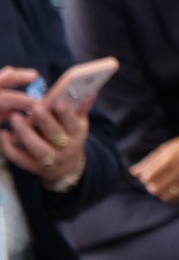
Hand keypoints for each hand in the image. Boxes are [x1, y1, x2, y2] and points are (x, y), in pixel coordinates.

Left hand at [0, 67, 87, 190]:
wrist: (67, 169)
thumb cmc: (71, 140)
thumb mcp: (80, 125)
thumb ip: (81, 108)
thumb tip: (89, 89)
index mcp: (78, 135)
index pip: (74, 124)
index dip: (66, 114)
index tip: (58, 102)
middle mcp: (66, 148)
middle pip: (55, 135)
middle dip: (45, 121)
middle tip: (34, 106)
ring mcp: (50, 160)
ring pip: (37, 148)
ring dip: (25, 133)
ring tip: (14, 117)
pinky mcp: (34, 167)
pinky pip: (20, 159)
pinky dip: (10, 148)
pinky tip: (4, 134)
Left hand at [129, 129, 178, 203]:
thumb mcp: (174, 145)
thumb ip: (153, 159)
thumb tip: (134, 172)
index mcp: (172, 156)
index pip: (147, 175)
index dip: (144, 176)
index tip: (148, 172)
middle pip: (154, 187)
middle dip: (151, 184)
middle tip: (157, 178)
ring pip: (164, 195)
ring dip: (161, 191)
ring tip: (165, 184)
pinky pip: (178, 198)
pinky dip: (172, 197)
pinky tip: (174, 189)